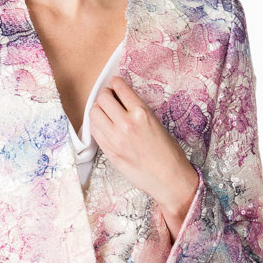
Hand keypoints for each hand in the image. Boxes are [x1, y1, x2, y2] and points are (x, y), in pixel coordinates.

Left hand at [87, 76, 200, 238]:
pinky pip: (94, 131)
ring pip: (94, 113)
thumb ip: (137, 111)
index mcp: (141, 113)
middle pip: (102, 99)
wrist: (168, 179)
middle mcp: (126, 123)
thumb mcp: (156, 123)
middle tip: (109, 98)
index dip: (115, 83)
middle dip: (105, 95)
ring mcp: (115, 139)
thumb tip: (122, 101)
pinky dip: (96, 125)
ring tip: (105, 112)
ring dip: (98, 109)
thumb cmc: (168, 153)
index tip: (114, 84)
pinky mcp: (109, 152)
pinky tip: (104, 126)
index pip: (119, 88)